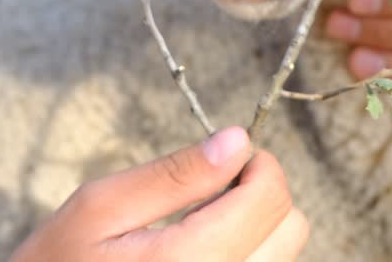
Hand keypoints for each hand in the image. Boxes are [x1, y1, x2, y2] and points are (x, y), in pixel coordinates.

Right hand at [11, 126, 308, 261]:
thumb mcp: (99, 208)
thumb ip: (173, 175)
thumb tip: (237, 141)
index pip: (270, 199)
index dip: (259, 164)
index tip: (231, 158)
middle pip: (292, 227)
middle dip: (263, 193)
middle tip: (216, 188)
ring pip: (285, 254)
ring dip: (259, 227)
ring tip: (205, 224)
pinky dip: (249, 254)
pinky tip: (207, 251)